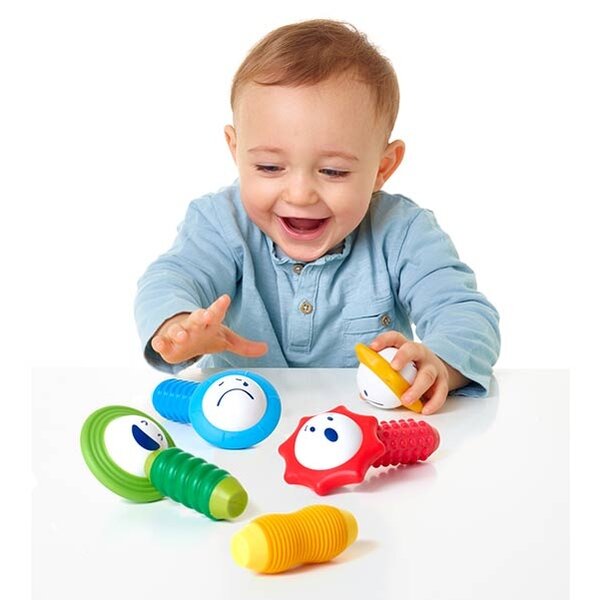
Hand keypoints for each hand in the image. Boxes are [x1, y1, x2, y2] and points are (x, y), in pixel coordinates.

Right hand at [151, 294, 267, 364]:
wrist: (180, 338)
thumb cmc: (204, 336)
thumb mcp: (225, 339)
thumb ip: (244, 346)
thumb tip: (265, 349)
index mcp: (209, 322)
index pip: (216, 312)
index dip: (220, 306)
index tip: (225, 298)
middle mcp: (193, 325)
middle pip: (197, 318)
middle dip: (201, 316)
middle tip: (205, 315)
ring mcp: (178, 332)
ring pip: (177, 330)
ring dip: (178, 332)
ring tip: (180, 335)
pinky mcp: (165, 342)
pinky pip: (160, 342)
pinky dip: (159, 343)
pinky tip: (158, 344)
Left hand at [370, 331, 467, 414]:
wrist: (437, 370)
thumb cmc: (410, 370)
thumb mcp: (397, 367)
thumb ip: (381, 377)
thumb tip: (362, 393)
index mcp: (406, 347)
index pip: (394, 338)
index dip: (383, 340)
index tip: (372, 348)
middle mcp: (421, 353)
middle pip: (413, 349)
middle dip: (403, 356)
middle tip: (393, 368)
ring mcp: (433, 366)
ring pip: (427, 374)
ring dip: (416, 388)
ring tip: (405, 400)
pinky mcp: (444, 381)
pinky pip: (440, 392)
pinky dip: (432, 402)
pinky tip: (423, 410)